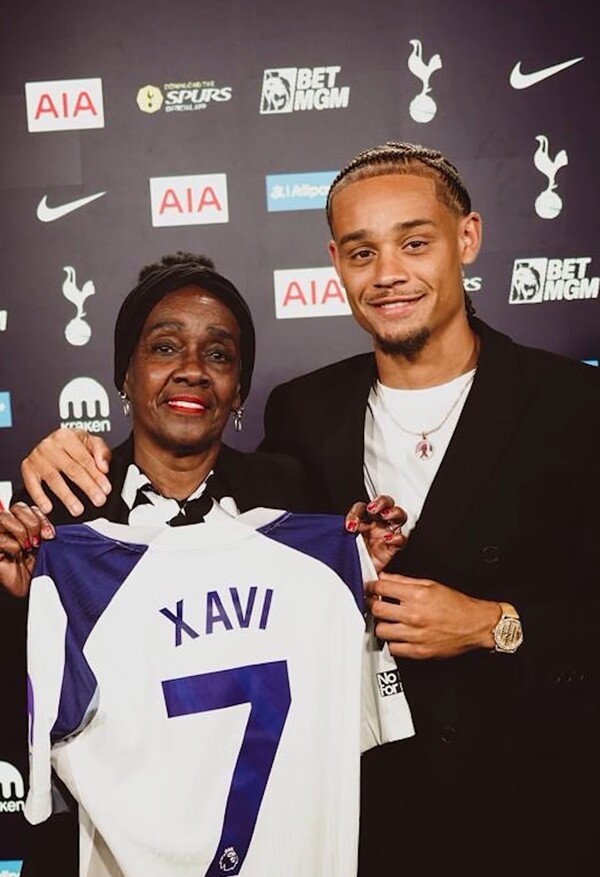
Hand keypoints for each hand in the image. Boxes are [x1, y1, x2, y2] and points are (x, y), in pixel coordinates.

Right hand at [0, 503, 55, 596]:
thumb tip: (49, 530)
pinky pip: (1, 539)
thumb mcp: (45, 548)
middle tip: (38, 541)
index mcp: (23, 523)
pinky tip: (16, 556)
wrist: (27, 589)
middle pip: (18, 507)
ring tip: (28, 547)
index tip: (50, 534)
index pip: (30, 507)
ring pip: (5, 517)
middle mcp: (9, 527)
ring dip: (21, 532)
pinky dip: (13, 547)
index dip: (41, 518)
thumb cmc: (35, 569)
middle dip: (33, 523)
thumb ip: (45, 534)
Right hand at [21, 428, 111, 515]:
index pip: (85, 459)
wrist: (51, 443)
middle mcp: (50, 445)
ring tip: (78, 509)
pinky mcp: (27, 467)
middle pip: (72, 469)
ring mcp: (38, 457)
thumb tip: (104, 467)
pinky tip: (48, 508)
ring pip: (54, 479)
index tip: (106, 489)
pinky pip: (32, 485)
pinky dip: (40, 497)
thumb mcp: (90, 442)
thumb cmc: (72, 444)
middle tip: (98, 500)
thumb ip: (101, 452)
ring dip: (67, 497)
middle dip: (87, 487)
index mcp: (67, 436)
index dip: (97, 475)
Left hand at [345, 495, 406, 573]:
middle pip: (385, 503)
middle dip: (381, 502)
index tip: (350, 525)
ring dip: (394, 512)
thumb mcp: (343, 542)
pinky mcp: (393, 548)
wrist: (357, 576)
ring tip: (386, 515)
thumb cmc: (351, 557)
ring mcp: (387, 534)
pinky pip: (401, 539)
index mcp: (363, 520)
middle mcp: (377, 524)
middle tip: (373, 508)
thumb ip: (343, 533)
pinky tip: (388, 538)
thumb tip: (342, 530)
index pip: (361, 507)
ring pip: (399, 516)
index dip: (356, 513)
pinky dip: (397, 537)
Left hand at [366, 573, 500, 657]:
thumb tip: (385, 578)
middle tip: (376, 604)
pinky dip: (393, 642)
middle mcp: (414, 615)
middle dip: (374, 605)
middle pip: (377, 610)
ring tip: (389, 621)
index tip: (370, 589)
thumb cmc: (457, 605)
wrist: (476, 625)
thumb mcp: (431, 585)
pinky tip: (398, 635)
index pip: (381, 588)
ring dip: (382, 625)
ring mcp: (415, 635)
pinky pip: (393, 648)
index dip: (372, 587)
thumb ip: (405, 581)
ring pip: (381, 631)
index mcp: (417, 595)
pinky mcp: (419, 651)